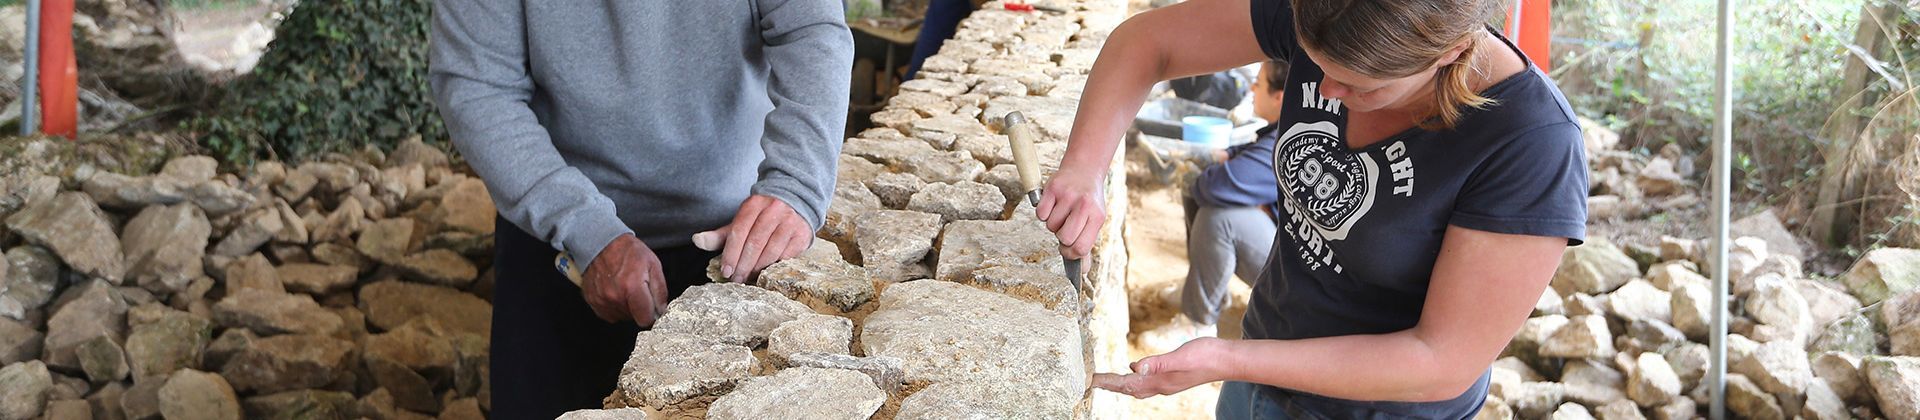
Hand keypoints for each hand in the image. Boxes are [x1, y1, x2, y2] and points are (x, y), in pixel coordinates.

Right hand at [581, 234, 668, 325]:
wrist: (601, 242)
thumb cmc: (628, 251)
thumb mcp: (653, 264)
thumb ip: (660, 290)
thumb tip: (661, 310)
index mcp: (632, 288)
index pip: (645, 319)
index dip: (650, 314)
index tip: (651, 307)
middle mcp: (615, 297)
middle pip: (633, 318)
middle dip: (638, 308)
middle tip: (637, 290)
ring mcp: (601, 300)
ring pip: (620, 316)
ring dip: (625, 307)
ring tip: (625, 288)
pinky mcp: (592, 300)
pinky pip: (608, 314)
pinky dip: (613, 306)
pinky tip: (615, 292)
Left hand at [707, 195, 809, 282]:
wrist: (795, 202)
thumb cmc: (762, 217)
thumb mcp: (741, 221)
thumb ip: (720, 235)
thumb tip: (696, 241)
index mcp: (754, 204)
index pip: (739, 231)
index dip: (731, 253)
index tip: (726, 270)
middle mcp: (774, 210)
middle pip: (755, 242)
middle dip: (743, 264)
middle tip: (736, 279)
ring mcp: (790, 221)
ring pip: (771, 250)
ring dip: (758, 268)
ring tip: (749, 277)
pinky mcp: (802, 234)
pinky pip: (787, 255)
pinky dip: (775, 266)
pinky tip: (766, 272)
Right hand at [1036, 168, 1106, 258]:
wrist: (1084, 170)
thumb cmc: (1088, 201)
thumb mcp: (1094, 221)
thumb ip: (1087, 244)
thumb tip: (1082, 271)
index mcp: (1097, 216)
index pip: (1081, 247)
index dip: (1071, 253)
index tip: (1068, 249)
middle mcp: (1084, 205)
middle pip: (1064, 238)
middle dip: (1061, 237)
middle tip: (1066, 227)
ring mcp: (1068, 196)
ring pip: (1051, 226)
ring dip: (1053, 224)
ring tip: (1062, 212)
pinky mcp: (1053, 189)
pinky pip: (1041, 214)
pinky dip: (1043, 213)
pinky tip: (1053, 205)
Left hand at [1093, 337, 1228, 398]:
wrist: (1227, 360)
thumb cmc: (1207, 356)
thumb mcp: (1180, 356)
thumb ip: (1158, 363)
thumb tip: (1134, 367)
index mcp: (1160, 381)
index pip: (1126, 383)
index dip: (1108, 382)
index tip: (1090, 380)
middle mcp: (1161, 385)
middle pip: (1128, 389)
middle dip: (1110, 385)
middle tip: (1092, 381)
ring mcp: (1167, 382)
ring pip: (1138, 387)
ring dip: (1121, 384)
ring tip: (1106, 380)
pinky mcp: (1173, 377)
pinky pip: (1147, 381)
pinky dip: (1135, 378)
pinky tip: (1135, 371)